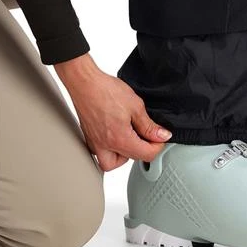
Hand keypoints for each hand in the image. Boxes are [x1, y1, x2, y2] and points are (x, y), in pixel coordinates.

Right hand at [54, 53, 171, 171]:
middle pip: (130, 159)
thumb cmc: (106, 91)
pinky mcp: (89, 138)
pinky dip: (111, 149)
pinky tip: (117, 134)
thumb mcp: (136, 106)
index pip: (146, 155)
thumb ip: (149, 125)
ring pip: (111, 163)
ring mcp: (95, 143)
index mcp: (120, 139)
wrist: (85, 83)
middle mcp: (105, 146)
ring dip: (124, 155)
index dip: (158, 146)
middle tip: (148, 135)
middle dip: (143, 149)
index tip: (161, 136)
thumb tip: (162, 136)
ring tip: (131, 138)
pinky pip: (101, 153)